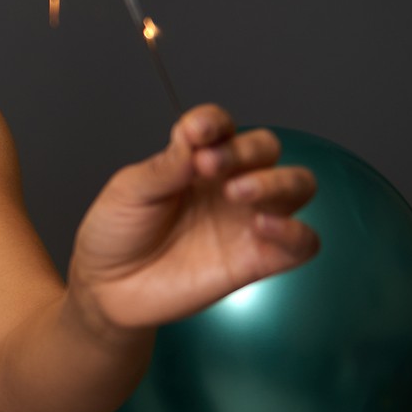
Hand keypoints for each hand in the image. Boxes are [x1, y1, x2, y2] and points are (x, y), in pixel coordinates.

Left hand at [69, 105, 318, 334]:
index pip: (221, 127)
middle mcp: (228, 184)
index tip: (195, 132)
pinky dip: (296, 232)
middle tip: (208, 166)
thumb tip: (195, 140)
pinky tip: (264, 226)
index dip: (214, 123)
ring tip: (237, 192)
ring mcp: (246, 220)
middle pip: (265, 149)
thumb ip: (165, 167)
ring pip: (297, 186)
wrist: (108, 288)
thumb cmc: (117, 233)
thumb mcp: (129, 192)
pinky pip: (303, 243)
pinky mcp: (257, 259)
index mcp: (196, 160)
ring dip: (277, 181)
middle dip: (244, 149)